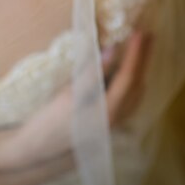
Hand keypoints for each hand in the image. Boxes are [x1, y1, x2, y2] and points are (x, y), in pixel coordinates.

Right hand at [15, 30, 151, 166]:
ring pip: (134, 94)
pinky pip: (127, 101)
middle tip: (147, 37)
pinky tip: (124, 77)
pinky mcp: (104, 124)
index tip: (139, 33)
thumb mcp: (68, 95)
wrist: (37, 151)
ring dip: (139, 71)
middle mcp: (115, 119)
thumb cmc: (48, 123)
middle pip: (136, 85)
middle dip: (143, 60)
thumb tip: (110, 50)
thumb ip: (91, 74)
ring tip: (140, 52)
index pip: (128, 77)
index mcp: (107, 111)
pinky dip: (131, 83)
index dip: (135, 54)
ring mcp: (111, 123)